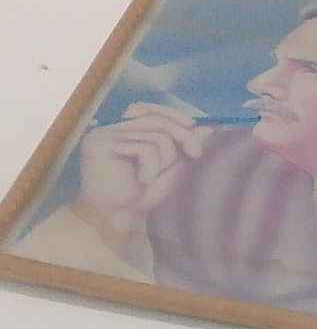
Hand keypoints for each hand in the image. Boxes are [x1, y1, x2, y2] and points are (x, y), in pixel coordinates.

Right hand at [76, 103, 213, 225]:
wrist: (114, 219)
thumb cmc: (140, 196)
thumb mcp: (169, 170)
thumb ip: (183, 149)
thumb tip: (206, 128)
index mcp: (123, 132)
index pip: (146, 109)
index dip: (171, 113)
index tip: (194, 125)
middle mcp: (110, 129)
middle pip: (156, 119)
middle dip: (183, 136)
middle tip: (197, 154)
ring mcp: (103, 135)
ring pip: (155, 135)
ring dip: (166, 159)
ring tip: (151, 178)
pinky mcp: (99, 144)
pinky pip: (144, 148)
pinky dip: (152, 167)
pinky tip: (142, 180)